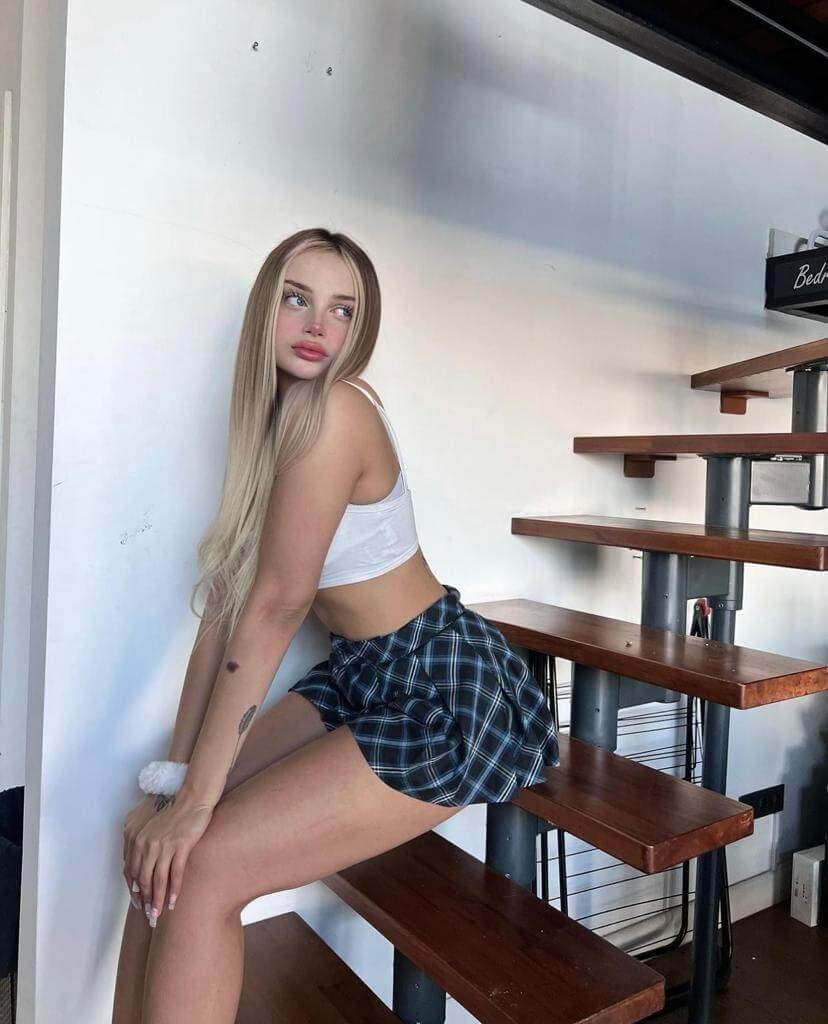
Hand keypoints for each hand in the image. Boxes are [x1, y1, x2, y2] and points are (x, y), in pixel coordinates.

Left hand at [125, 792, 213, 926]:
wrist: (192, 800)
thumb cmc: (174, 814)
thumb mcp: (153, 829)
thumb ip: (146, 846)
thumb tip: (143, 869)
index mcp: (138, 840)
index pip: (132, 872)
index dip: (134, 890)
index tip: (138, 903)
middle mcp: (148, 844)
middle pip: (143, 879)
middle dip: (145, 900)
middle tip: (148, 915)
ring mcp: (164, 845)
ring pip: (158, 879)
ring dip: (157, 900)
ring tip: (158, 914)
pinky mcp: (181, 846)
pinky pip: (175, 873)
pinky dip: (174, 890)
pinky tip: (173, 901)